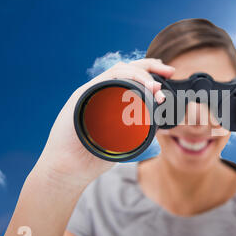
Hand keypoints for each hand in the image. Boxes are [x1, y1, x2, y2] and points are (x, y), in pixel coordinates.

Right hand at [36, 58, 174, 188]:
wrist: (66, 168)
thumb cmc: (91, 157)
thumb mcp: (119, 140)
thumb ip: (132, 129)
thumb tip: (156, 126)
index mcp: (108, 99)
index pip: (130, 77)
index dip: (149, 72)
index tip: (167, 75)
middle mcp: (98, 92)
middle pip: (125, 68)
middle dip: (150, 66)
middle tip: (169, 71)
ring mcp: (89, 93)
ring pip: (117, 70)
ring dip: (141, 75)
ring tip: (156, 87)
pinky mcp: (81, 97)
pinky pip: (105, 80)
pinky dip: (126, 79)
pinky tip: (141, 87)